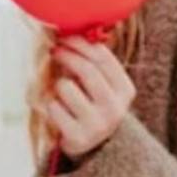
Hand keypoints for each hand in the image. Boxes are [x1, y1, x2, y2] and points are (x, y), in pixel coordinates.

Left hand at [46, 37, 135, 158]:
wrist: (94, 147)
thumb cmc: (93, 104)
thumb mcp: (103, 84)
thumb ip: (94, 61)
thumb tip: (70, 29)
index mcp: (125, 90)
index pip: (103, 58)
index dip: (81, 43)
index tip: (65, 36)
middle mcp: (115, 108)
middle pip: (87, 70)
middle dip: (67, 55)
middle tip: (55, 50)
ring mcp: (97, 125)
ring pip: (66, 87)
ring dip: (59, 84)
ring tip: (64, 92)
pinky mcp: (77, 137)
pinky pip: (54, 106)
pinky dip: (51, 103)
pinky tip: (60, 111)